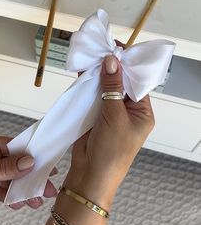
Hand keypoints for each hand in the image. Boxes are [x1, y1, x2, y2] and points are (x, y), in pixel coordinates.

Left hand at [0, 134, 57, 215]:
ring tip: (37, 200)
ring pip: (15, 180)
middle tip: (49, 186)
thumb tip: (28, 161)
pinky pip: (7, 192)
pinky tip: (20, 204)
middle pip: (18, 165)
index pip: (16, 147)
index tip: (48, 163)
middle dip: (33, 176)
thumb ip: (4, 168)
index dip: (33, 155)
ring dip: (26, 190)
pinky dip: (14, 199)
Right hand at [65, 50, 154, 207]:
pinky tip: (83, 71)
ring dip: (98, 75)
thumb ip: (112, 88)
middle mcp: (128, 110)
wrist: (90, 176)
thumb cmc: (111, 151)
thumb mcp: (115, 117)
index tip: (117, 48)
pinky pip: (93, 95)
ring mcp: (110, 112)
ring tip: (91, 57)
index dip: (127, 66)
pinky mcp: (95, 115)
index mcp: (142, 112)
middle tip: (101, 49)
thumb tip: (112, 61)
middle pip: (121, 83)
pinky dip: (88, 84)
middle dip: (111, 68)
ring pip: (105, 87)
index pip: (137, 83)